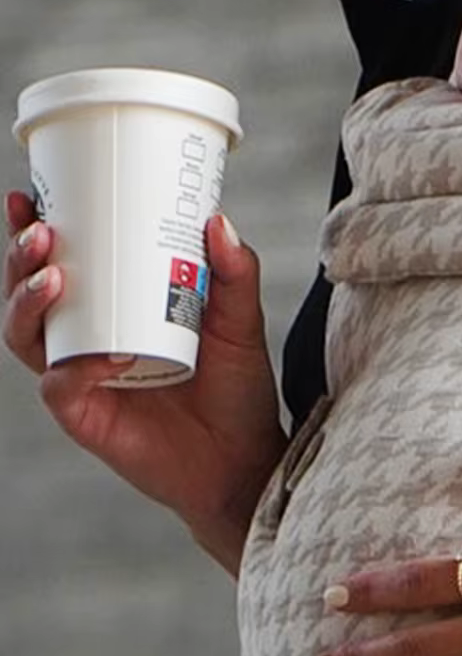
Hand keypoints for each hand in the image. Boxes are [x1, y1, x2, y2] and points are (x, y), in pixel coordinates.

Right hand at [3, 193, 286, 573]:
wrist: (245, 460)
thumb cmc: (237, 389)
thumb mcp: (241, 323)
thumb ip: (234, 274)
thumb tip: (218, 220)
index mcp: (114, 307)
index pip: (60, 262)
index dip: (34, 229)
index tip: (28, 195)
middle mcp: (87, 339)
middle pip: (27, 292)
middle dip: (19, 258)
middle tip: (40, 232)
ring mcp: (82, 377)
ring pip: (27, 334)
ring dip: (28, 302)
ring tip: (54, 278)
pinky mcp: (87, 417)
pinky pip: (62, 387)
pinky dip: (78, 368)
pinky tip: (108, 355)